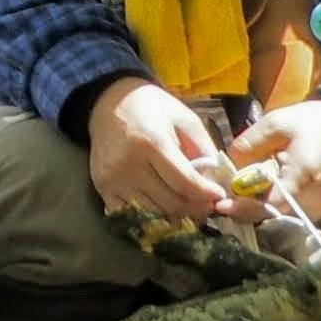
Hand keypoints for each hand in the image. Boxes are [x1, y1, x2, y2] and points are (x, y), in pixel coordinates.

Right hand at [84, 80, 248, 227]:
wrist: (108, 102)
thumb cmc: (151, 107)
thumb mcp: (184, 118)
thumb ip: (204, 149)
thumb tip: (216, 182)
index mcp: (152, 142)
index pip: (185, 182)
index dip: (206, 194)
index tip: (219, 196)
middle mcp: (129, 164)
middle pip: (171, 203)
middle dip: (195, 209)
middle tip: (207, 205)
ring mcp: (113, 179)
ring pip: (153, 215)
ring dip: (175, 216)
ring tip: (187, 207)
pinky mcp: (102, 188)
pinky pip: (132, 217)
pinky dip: (151, 218)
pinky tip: (162, 208)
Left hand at [229, 94, 320, 229]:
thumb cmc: (315, 123)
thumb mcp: (277, 122)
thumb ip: (249, 144)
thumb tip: (228, 167)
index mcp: (304, 176)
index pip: (270, 205)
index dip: (244, 207)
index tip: (220, 203)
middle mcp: (313, 200)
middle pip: (271, 216)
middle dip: (244, 208)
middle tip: (220, 197)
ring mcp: (317, 210)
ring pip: (278, 218)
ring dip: (255, 208)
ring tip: (234, 193)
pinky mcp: (318, 211)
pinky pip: (287, 214)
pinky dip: (269, 206)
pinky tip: (255, 193)